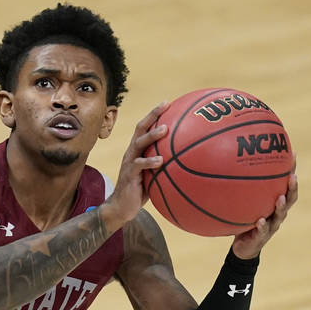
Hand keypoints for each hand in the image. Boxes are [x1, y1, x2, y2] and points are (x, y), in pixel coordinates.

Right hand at [98, 101, 168, 232]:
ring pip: (139, 143)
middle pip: (140, 128)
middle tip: (165, 106)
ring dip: (152, 135)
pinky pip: (139, 165)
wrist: (121, 206)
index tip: (168, 103)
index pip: (145, 127)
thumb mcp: (153, 175)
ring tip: (165, 130)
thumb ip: (165, 165)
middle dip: (153, 115)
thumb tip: (189, 161)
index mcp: (137, 150)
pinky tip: (161, 161)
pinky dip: (150, 162)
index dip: (154, 114)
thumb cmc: (141, 190)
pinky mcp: (129, 174)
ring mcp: (129, 162)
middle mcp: (132, 152)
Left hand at [231, 170, 297, 258]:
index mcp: (275, 202)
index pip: (285, 184)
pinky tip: (259, 221)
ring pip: (280, 215)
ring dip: (281, 206)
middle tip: (293, 176)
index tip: (292, 154)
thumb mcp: (242, 202)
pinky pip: (263, 231)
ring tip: (281, 198)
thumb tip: (226, 162)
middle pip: (290, 199)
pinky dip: (262, 226)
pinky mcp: (262, 237)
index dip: (290, 170)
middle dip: (292, 187)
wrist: (243, 246)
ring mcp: (272, 225)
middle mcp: (277, 213)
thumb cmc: (244, 219)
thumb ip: (238, 186)